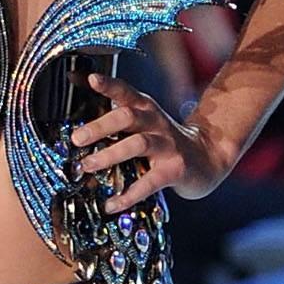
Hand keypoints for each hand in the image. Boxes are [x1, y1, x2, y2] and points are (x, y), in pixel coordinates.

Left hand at [70, 78, 225, 211]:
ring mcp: (167, 145)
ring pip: (137, 144)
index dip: (109, 84)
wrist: (207, 157)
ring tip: (87, 166)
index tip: (91, 79)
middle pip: (128, 116)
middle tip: (76, 139)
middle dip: (100, 126)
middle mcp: (156, 122)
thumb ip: (115, 119)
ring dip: (110, 155)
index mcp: (145, 109)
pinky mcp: (175, 169)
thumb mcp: (143, 123)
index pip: (126, 92)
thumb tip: (76, 119)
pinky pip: (149, 182)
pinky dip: (129, 194)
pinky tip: (111, 204)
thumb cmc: (164, 141)